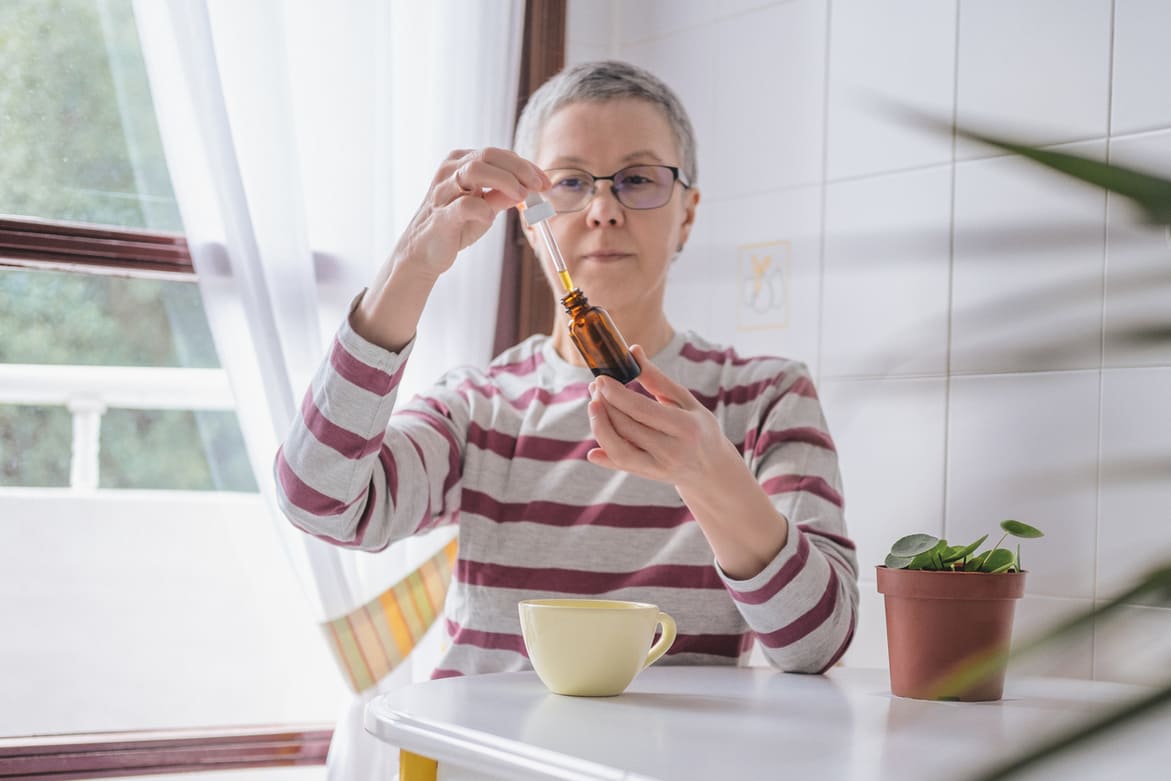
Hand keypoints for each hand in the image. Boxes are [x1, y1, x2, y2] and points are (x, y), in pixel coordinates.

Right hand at [393, 147, 550, 277]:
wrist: (424, 253)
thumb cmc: (455, 226)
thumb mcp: (485, 207)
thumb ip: (504, 196)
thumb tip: (530, 188)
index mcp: (460, 163)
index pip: (498, 154)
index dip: (525, 166)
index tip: (545, 182)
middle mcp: (449, 171)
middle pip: (488, 155)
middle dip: (520, 169)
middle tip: (538, 187)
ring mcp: (443, 191)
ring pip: (475, 171)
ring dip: (505, 181)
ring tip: (521, 197)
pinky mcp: (440, 215)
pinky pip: (464, 205)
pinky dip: (483, 209)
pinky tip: (491, 217)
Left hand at [586, 345, 738, 488]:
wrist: (712, 469)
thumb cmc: (699, 427)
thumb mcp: (686, 401)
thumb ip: (657, 379)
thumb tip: (633, 351)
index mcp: (685, 426)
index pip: (641, 409)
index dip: (616, 393)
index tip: (601, 378)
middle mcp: (673, 450)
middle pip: (627, 427)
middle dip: (605, 404)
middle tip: (595, 387)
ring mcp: (660, 467)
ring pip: (619, 449)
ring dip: (600, 426)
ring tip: (594, 406)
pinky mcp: (651, 476)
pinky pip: (622, 467)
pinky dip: (605, 458)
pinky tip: (593, 450)